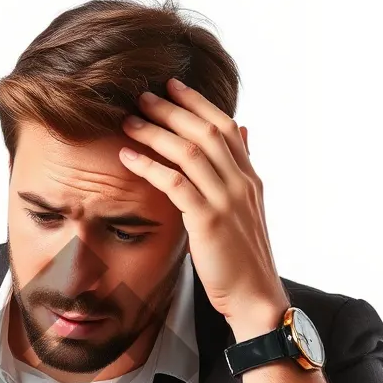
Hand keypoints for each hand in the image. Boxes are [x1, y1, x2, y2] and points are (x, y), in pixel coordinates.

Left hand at [118, 78, 288, 340]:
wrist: (255, 297)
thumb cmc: (242, 258)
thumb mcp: (246, 208)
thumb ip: (240, 170)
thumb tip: (243, 131)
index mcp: (249, 177)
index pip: (224, 126)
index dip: (197, 102)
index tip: (172, 84)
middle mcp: (241, 182)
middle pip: (204, 130)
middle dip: (171, 109)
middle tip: (141, 95)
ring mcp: (226, 200)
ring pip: (189, 151)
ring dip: (155, 132)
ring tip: (128, 120)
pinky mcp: (209, 221)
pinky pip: (175, 183)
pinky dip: (149, 166)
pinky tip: (127, 157)